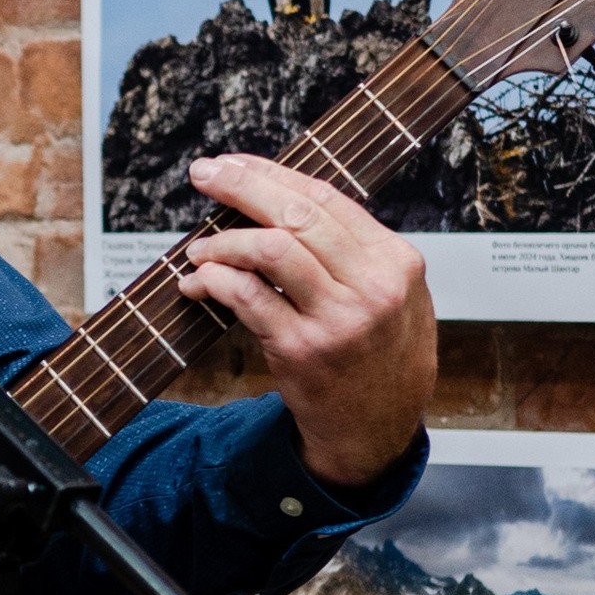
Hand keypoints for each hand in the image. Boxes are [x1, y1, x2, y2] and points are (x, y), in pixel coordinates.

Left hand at [175, 155, 435, 491]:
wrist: (378, 431)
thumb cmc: (381, 357)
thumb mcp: (397, 296)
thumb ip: (355, 250)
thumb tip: (284, 198)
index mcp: (396, 261)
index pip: (325, 198)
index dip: (271, 173)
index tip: (233, 163)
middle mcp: (372, 286)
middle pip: (296, 214)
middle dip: (241, 186)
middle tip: (204, 175)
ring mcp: (338, 320)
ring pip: (271, 250)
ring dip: (223, 241)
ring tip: (199, 248)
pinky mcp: (303, 351)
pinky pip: (248, 298)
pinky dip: (214, 282)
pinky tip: (198, 283)